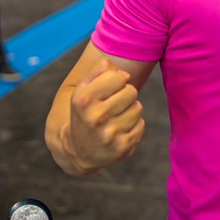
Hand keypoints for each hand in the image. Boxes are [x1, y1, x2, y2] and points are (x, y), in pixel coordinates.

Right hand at [63, 57, 144, 173]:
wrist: (78, 150)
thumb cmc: (85, 110)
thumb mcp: (83, 87)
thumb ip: (100, 69)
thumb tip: (124, 74)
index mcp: (84, 99)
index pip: (118, 77)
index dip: (117, 80)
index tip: (109, 88)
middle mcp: (96, 117)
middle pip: (131, 91)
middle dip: (125, 94)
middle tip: (114, 103)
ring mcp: (110, 134)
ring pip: (137, 107)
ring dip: (130, 109)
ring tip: (116, 116)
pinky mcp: (123, 147)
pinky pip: (141, 124)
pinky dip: (133, 125)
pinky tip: (120, 129)